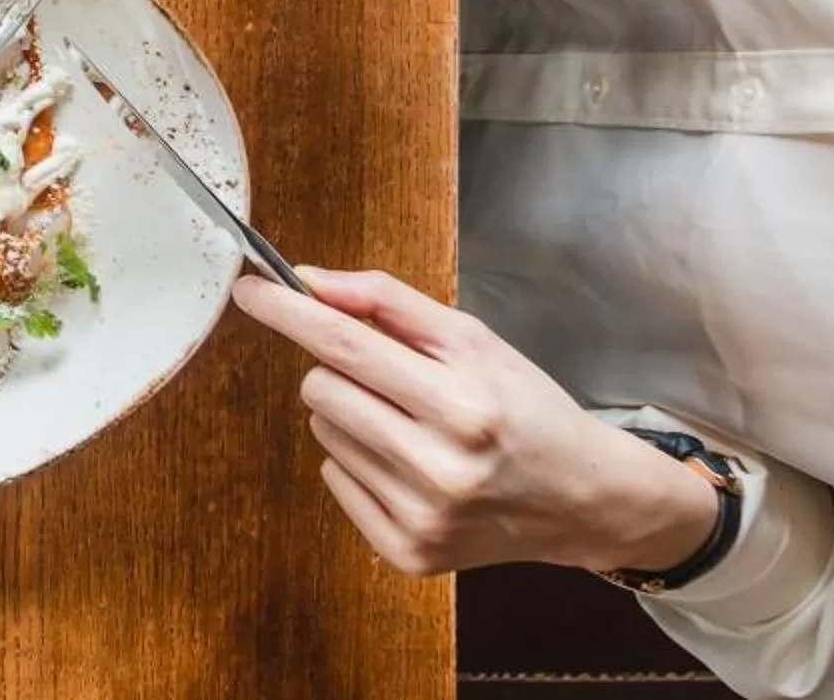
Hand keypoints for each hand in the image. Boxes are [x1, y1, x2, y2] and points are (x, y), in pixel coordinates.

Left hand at [236, 268, 719, 577]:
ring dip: (354, 417)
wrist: (584, 498)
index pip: (344, 346)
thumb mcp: (473, 340)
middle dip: (341, 370)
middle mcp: (441, 468)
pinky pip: (334, 479)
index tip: (248, 289)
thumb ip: (388, 302)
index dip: (287, 312)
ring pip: (323, 432)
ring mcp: (421, 518)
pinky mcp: (408, 553)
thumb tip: (309, 280)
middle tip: (391, 380)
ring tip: (415, 426)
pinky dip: (360, 463)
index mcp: (463, 406)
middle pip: (320, 389)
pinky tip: (413, 466)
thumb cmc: (525, 407)